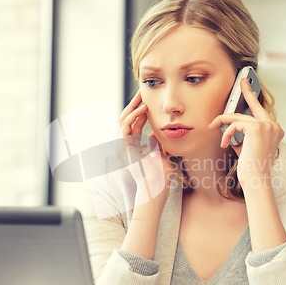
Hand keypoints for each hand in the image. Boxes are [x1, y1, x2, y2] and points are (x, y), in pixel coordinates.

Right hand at [119, 90, 173, 207]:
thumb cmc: (161, 179)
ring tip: (142, 97)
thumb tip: (155, 135)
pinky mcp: (125, 149)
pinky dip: (133, 117)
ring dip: (133, 108)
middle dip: (134, 105)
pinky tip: (142, 109)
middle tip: (143, 93)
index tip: (148, 101)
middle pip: (127, 120)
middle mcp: (127, 146)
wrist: (156, 192)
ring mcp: (125, 148)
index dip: (140, 112)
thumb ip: (158, 146)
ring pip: (123, 121)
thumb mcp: (162, 157)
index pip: (135, 124)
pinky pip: (125, 129)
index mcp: (134, 148)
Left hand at [209, 78, 283, 186]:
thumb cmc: (251, 166)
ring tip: (213, 127)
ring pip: (239, 117)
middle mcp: (274, 126)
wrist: (256, 178)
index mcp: (275, 130)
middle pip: (253, 106)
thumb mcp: (247, 146)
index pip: (262, 111)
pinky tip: (224, 144)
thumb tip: (231, 123)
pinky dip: (226, 133)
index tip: (248, 85)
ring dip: (223, 123)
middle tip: (241, 80)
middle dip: (246, 91)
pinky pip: (235, 125)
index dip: (253, 97)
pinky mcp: (257, 128)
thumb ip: (243, 133)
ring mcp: (267, 126)